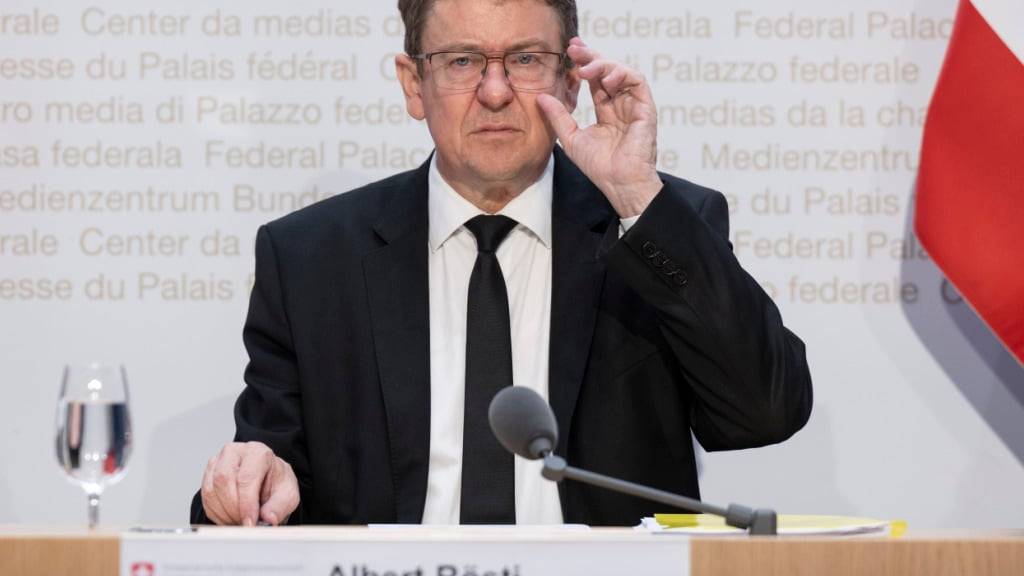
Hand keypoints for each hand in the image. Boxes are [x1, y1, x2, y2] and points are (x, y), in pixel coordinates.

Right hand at [201, 441, 299, 525]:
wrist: (266, 480)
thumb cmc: (276, 483)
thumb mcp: (288, 494)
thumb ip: (280, 506)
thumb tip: (268, 518)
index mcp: (257, 452)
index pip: (246, 477)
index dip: (246, 504)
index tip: (250, 522)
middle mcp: (235, 452)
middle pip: (223, 480)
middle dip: (233, 509)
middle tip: (245, 523)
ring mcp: (218, 462)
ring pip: (211, 490)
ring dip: (224, 513)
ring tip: (240, 521)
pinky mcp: (207, 475)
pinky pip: (206, 499)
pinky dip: (217, 514)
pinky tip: (231, 517)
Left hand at [538, 37, 662, 217]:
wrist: (619, 183)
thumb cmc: (599, 167)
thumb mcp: (572, 137)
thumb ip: (559, 116)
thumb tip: (541, 96)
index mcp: (606, 110)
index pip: (595, 79)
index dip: (584, 63)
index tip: (568, 51)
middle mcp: (621, 104)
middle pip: (608, 71)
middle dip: (591, 56)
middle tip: (574, 48)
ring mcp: (634, 105)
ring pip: (623, 72)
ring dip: (604, 64)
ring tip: (586, 68)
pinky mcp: (646, 109)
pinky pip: (638, 82)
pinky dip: (622, 74)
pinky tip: (605, 79)